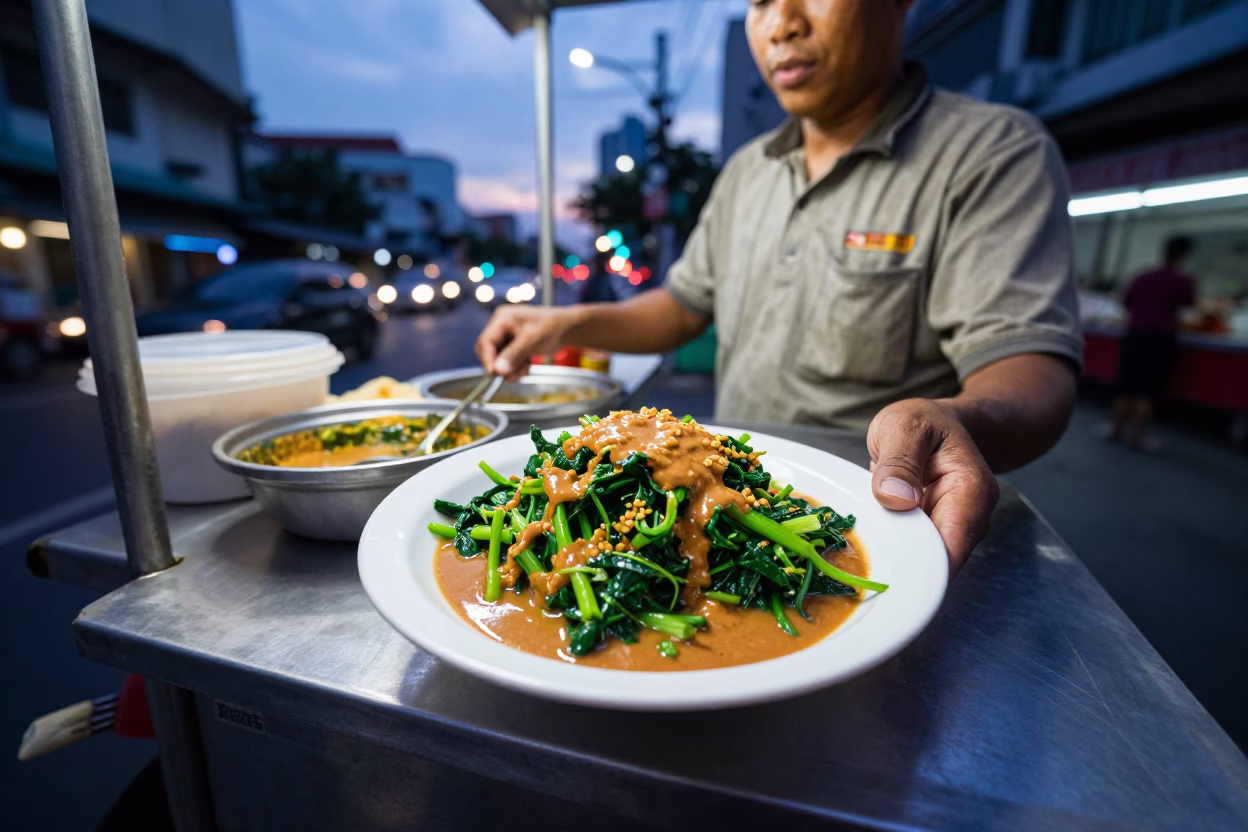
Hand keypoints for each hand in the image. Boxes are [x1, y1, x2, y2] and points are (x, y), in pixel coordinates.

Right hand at [475, 305, 574, 379]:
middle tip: (512, 375)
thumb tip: (497, 370)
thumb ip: (513, 354)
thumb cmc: (552, 327)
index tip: (494, 375)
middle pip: (490, 352)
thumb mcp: (531, 340)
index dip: (488, 360)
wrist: (568, 329)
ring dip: (511, 368)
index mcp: (502, 319)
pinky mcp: (514, 345)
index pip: (485, 342)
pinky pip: (508, 361)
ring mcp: (507, 336)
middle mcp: (501, 326)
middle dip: (501, 365)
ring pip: (499, 359)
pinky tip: (527, 365)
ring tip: (525, 369)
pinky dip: (516, 367)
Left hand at [866, 398, 998, 573]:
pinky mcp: (933, 534)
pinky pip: (914, 553)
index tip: (885, 577)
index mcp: (970, 491)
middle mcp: (970, 518)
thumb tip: (896, 499)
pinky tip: (868, 553)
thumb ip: (900, 460)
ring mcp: (953, 529)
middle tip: (860, 574)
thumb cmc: (925, 423)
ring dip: (895, 565)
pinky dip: (893, 554)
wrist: (939, 425)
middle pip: (938, 564)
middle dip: (903, 573)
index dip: (920, 570)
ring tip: (859, 564)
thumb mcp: (905, 426)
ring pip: (925, 563)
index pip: (951, 549)